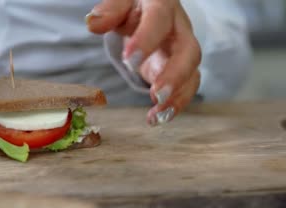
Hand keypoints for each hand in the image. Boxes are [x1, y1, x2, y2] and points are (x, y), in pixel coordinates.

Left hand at [87, 0, 200, 125]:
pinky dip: (174, 105)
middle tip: (155, 95)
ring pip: (192, 74)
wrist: (148, 11)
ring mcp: (183, 51)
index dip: (147, 39)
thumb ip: (110, 10)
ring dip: (177, 98)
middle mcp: (180, 29)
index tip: (128, 59)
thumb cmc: (134, 6)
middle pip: (189, 52)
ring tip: (158, 116)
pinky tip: (157, 118)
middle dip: (175, 76)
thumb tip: (93, 22)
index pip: (159, 19)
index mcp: (163, 6)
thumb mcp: (122, 2)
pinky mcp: (181, 70)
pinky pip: (185, 88)